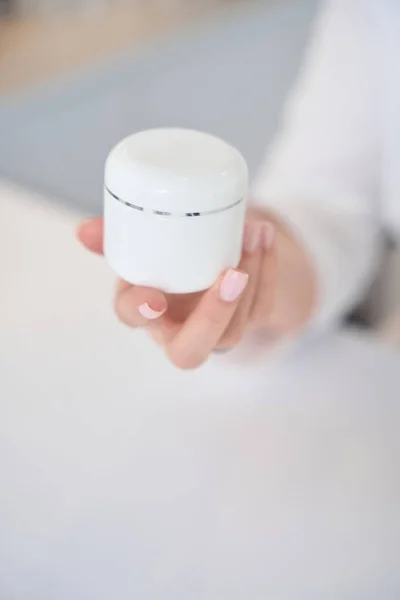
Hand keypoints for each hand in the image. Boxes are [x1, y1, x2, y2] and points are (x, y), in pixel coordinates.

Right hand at [77, 210, 315, 368]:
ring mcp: (217, 331)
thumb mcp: (147, 246)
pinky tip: (266, 238)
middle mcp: (180, 329)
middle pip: (189, 352)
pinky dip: (268, 269)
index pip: (132, 317)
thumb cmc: (174, 259)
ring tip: (255, 232)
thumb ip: (116, 237)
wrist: (216, 266)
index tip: (154, 294)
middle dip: (213, 316)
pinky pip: (262, 307)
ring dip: (251, 278)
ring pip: (234, 329)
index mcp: (146, 309)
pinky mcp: (247, 321)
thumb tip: (83, 231)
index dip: (138, 309)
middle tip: (232, 274)